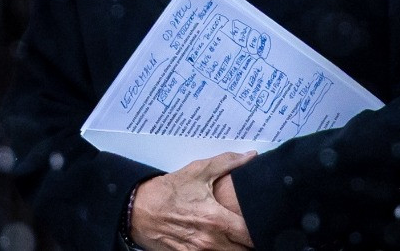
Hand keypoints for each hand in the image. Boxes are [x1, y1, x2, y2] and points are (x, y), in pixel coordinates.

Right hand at [129, 151, 255, 249]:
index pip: (252, 236)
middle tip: (249, 230)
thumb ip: (226, 163)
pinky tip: (219, 242)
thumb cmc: (166, 192)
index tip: (263, 223)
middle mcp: (210, 241)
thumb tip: (249, 157)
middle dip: (249, 242)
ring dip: (235, 247)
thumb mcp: (197, 172)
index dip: (261, 231)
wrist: (137, 208)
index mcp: (216, 220)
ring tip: (235, 237)